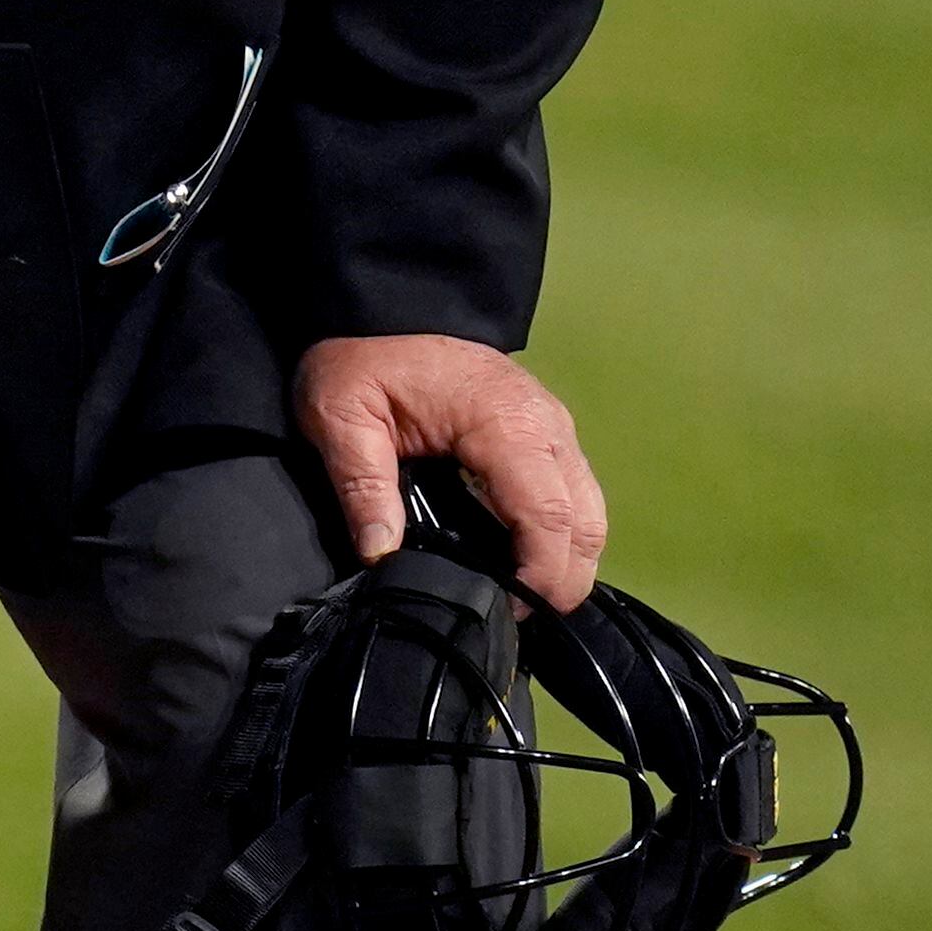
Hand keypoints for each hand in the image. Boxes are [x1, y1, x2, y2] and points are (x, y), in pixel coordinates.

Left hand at [293, 335, 609, 607]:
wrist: (384, 311)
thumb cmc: (364, 361)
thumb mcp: (341, 416)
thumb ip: (361, 485)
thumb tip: (380, 553)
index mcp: (505, 421)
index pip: (548, 515)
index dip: (541, 575)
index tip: (510, 613)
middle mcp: (546, 426)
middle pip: (585, 523)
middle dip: (561, 581)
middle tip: (511, 619)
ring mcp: (554, 430)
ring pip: (590, 514)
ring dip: (566, 562)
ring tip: (516, 599)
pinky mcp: (549, 438)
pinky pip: (575, 498)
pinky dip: (562, 538)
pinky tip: (521, 565)